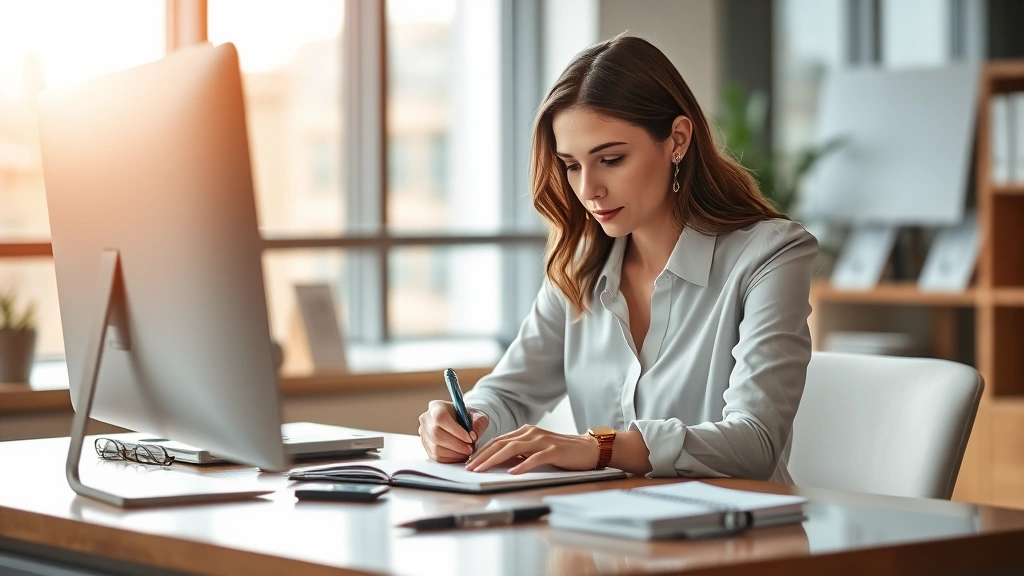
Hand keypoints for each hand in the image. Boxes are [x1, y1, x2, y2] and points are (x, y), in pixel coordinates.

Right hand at [418, 400, 488, 462]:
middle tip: (470, 448)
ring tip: (467, 451)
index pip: (441, 417)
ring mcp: (424, 434)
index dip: (455, 430)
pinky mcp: (426, 448)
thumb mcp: (477, 415)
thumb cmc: (467, 417)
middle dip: (456, 444)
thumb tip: (474, 434)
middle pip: (436, 434)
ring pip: (436, 448)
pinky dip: (451, 459)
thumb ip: (479, 422)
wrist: (461, 423)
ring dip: (455, 453)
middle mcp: (426, 419)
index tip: (470, 438)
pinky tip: (461, 455)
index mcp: (436, 406)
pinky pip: (437, 457)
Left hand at [465, 425, 599, 474]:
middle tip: (469, 467)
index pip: (498, 441)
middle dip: (482, 456)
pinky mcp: (554, 451)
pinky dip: (522, 465)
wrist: (588, 448)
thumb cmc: (561, 451)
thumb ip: (520, 452)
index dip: (482, 451)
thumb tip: (499, 462)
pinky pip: (535, 458)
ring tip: (482, 469)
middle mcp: (531, 433)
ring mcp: (542, 441)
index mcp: (525, 432)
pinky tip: (513, 472)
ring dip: (494, 460)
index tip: (469, 462)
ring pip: (513, 448)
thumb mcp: (537, 449)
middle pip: (501, 443)